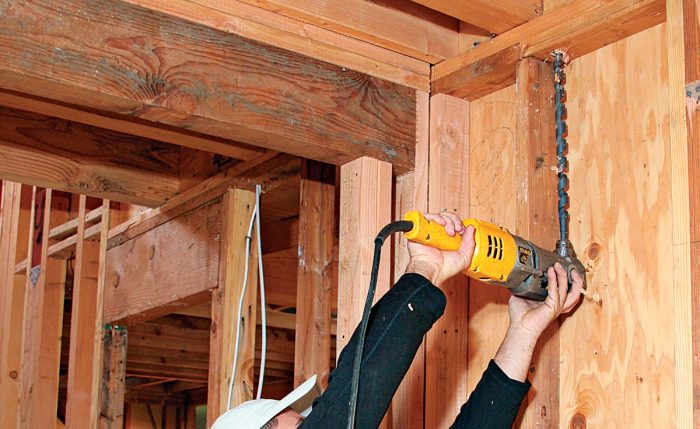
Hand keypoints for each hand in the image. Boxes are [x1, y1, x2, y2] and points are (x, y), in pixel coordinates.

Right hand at [405, 213, 474, 284]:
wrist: (432, 270)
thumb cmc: (444, 268)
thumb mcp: (464, 257)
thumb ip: (470, 243)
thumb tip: (471, 228)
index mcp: (448, 240)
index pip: (455, 224)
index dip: (460, 224)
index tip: (462, 231)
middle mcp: (439, 235)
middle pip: (448, 218)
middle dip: (455, 221)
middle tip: (457, 229)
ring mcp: (430, 232)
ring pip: (439, 216)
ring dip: (447, 219)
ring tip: (449, 229)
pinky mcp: (421, 230)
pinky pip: (427, 217)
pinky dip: (436, 217)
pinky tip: (441, 223)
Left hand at [494, 263, 583, 381]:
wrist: (519, 327)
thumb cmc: (520, 316)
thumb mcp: (522, 296)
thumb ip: (524, 286)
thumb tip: (518, 276)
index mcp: (553, 303)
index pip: (567, 291)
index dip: (567, 280)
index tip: (562, 269)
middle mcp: (558, 305)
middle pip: (575, 292)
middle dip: (575, 279)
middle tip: (568, 267)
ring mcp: (556, 306)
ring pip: (567, 289)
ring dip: (564, 276)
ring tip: (558, 266)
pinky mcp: (552, 307)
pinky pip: (556, 290)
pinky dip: (554, 279)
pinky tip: (551, 272)